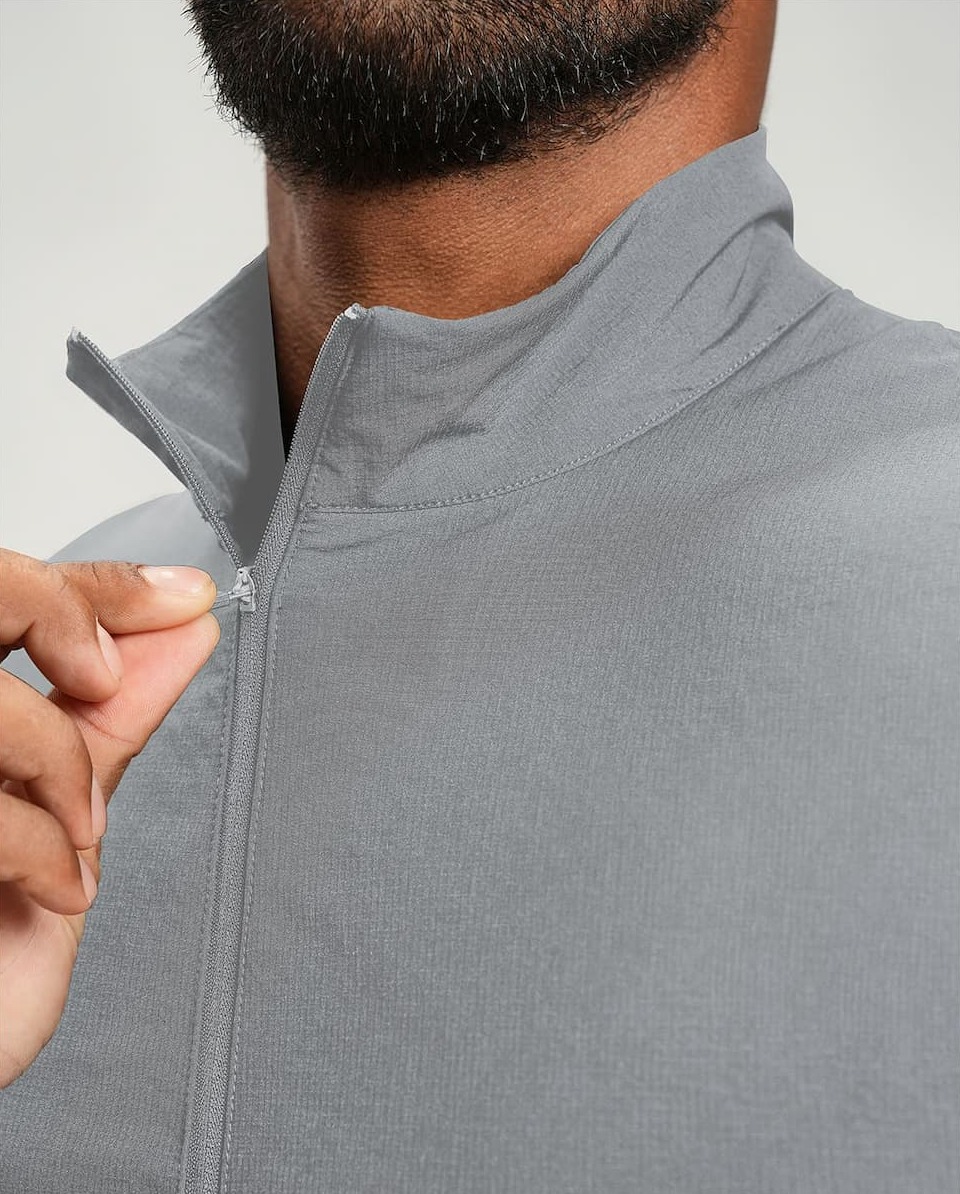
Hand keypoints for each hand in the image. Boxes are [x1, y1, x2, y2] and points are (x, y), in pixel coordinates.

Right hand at [0, 549, 220, 1086]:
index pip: (2, 589)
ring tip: (79, 837)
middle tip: (104, 674)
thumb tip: (181, 629)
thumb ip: (105, 722)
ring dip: (63, 762)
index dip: (92, 583)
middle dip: (65, 612)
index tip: (180, 599)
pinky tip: (56, 888)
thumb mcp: (56, 818)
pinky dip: (42, 846)